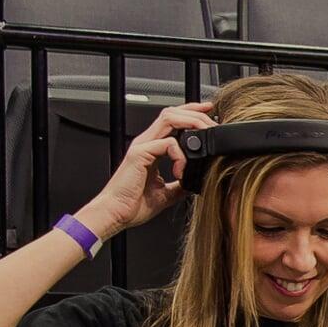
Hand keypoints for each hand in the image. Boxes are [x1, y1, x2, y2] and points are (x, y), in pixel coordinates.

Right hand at [78, 102, 214, 238]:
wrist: (115, 214)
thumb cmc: (132, 204)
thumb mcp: (165, 193)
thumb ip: (180, 184)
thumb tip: (194, 183)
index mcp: (151, 149)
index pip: (172, 121)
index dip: (190, 113)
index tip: (208, 115)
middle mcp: (146, 143)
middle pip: (172, 112)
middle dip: (195, 112)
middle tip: (211, 121)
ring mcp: (142, 146)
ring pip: (169, 119)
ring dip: (191, 124)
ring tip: (205, 137)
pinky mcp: (140, 154)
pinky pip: (167, 143)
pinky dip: (180, 155)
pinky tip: (181, 173)